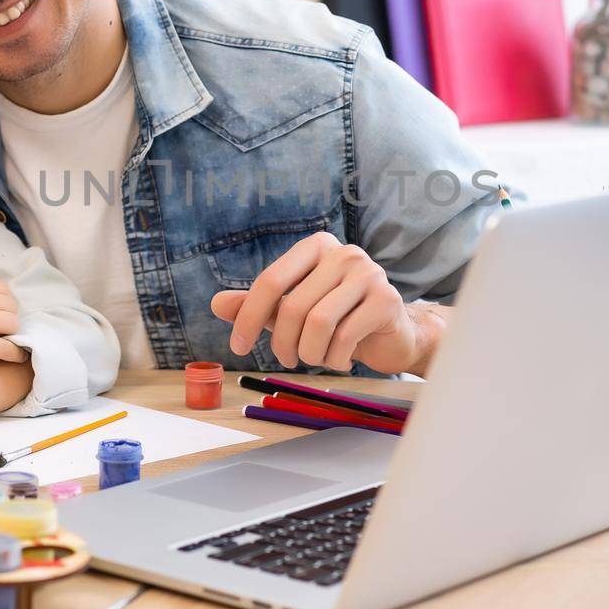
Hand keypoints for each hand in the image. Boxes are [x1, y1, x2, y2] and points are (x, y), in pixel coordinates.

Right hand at [0, 276, 27, 365]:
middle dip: (11, 319)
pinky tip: (18, 358)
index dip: (7, 304)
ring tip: (7, 342)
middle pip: (10, 307)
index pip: (3, 289)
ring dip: (13, 335)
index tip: (4, 315)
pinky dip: (15, 353)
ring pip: (13, 325)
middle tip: (6, 332)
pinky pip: (7, 348)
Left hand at [209, 232, 428, 374]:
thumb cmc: (338, 319)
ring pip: (318, 324)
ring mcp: (369, 274)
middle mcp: (343, 253)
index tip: (238, 347)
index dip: (248, 317)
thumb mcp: (293, 311)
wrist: (392, 335)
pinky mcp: (387, 300)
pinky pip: (345, 338)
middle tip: (286, 360)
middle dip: (282, 344)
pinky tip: (339, 359)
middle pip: (293, 307)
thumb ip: (258, 305)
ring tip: (314, 358)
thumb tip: (216, 304)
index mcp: (316, 247)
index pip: (271, 281)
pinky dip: (334, 359)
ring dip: (309, 354)